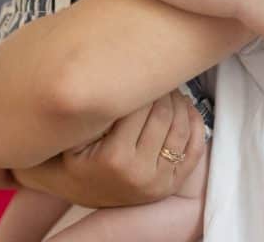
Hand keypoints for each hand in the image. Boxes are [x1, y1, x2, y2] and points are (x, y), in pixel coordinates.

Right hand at [14, 90, 205, 206]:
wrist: (83, 192)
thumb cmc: (75, 157)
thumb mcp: (69, 138)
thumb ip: (82, 111)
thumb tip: (96, 73)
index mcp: (112, 159)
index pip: (140, 106)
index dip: (142, 84)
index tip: (139, 71)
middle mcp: (137, 174)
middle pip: (164, 113)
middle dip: (163, 90)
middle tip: (156, 77)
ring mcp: (158, 182)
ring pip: (181, 125)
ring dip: (179, 101)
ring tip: (168, 90)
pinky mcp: (172, 185)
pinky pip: (194, 146)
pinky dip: (194, 122)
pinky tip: (184, 108)